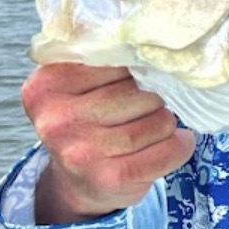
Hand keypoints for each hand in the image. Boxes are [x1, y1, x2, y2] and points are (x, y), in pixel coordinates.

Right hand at [22, 63, 195, 224]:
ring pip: (158, 119)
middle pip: (138, 90)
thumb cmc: (86, 122)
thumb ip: (100, 58)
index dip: (136, 65)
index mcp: (46, 85)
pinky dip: (182, 144)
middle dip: (154, 94)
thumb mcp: (74, 85)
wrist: (76, 184)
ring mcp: (83, 152)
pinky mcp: (111, 178)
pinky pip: (169, 150)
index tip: (139, 73)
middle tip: (148, 103)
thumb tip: (153, 43)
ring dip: (167, 120)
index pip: (114, 59)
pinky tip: (176, 142)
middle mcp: (59, 120)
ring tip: (156, 125)